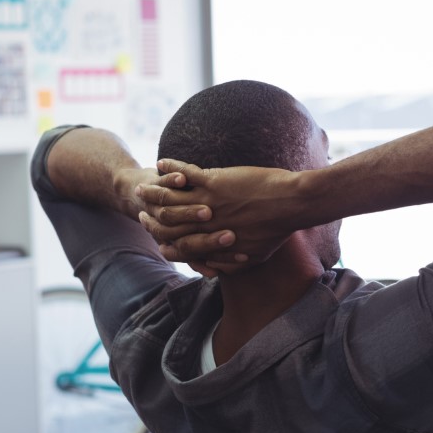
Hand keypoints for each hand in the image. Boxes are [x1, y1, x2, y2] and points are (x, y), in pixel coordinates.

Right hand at [135, 159, 306, 270]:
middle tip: (139, 206)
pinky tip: (161, 163)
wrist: (293, 204)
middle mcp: (204, 223)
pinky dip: (171, 168)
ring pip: (171, 198)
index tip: (155, 233)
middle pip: (168, 221)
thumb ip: (234, 263)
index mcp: (213, 241)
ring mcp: (207, 201)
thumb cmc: (278, 230)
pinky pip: (185, 174)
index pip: (179, 245)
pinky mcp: (213, 182)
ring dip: (154, 190)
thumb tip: (222, 270)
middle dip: (150, 214)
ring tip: (143, 184)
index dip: (164, 239)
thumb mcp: (255, 256)